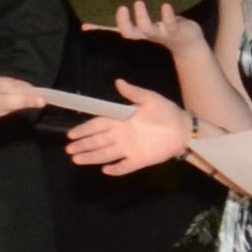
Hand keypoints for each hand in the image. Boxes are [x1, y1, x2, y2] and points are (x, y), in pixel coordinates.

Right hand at [65, 81, 192, 174]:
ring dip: (92, 157)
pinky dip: (116, 169)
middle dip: (83, 145)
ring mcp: (129, 149)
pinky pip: (125, 166)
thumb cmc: (165, 111)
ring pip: (106, 154)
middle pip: (98, 141)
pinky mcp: (139, 160)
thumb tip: (118, 81)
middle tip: (69, 149)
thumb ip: (133, 93)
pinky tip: (105, 170)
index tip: (71, 134)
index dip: (84, 130)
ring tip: (76, 160)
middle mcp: (121, 135)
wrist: (183, 129)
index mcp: (120, 120)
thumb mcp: (149, 99)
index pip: (98, 125)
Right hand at [107, 0, 204, 55]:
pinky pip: (170, 23)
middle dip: (124, 22)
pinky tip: (165, 6)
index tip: (85, 24)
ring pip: (148, 28)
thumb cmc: (163, 26)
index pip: (116, 29)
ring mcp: (160, 31)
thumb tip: (110, 12)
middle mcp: (145, 32)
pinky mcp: (175, 29)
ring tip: (138, 3)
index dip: (100, 28)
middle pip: (130, 32)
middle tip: (121, 7)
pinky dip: (167, 15)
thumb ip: (131, 16)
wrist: (188, 40)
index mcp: (137, 30)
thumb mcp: (145, 21)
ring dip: (142, 17)